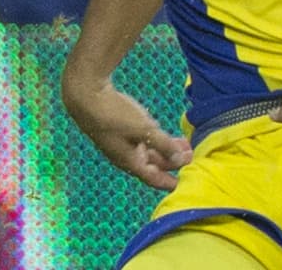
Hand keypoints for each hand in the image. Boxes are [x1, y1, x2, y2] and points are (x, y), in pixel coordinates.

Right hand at [63, 82, 192, 189]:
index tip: (186, 184)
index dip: (170, 182)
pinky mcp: (123, 131)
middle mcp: (127, 156)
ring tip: (185, 144)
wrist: (87, 96)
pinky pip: (144, 141)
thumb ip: (163, 144)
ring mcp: (124, 143)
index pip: (154, 179)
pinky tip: (166, 134)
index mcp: (131, 162)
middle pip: (155, 165)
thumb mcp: (144, 130)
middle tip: (193, 156)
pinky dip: (158, 140)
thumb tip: (181, 159)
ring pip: (150, 152)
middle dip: (173, 162)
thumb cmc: (115, 115)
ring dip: (167, 150)